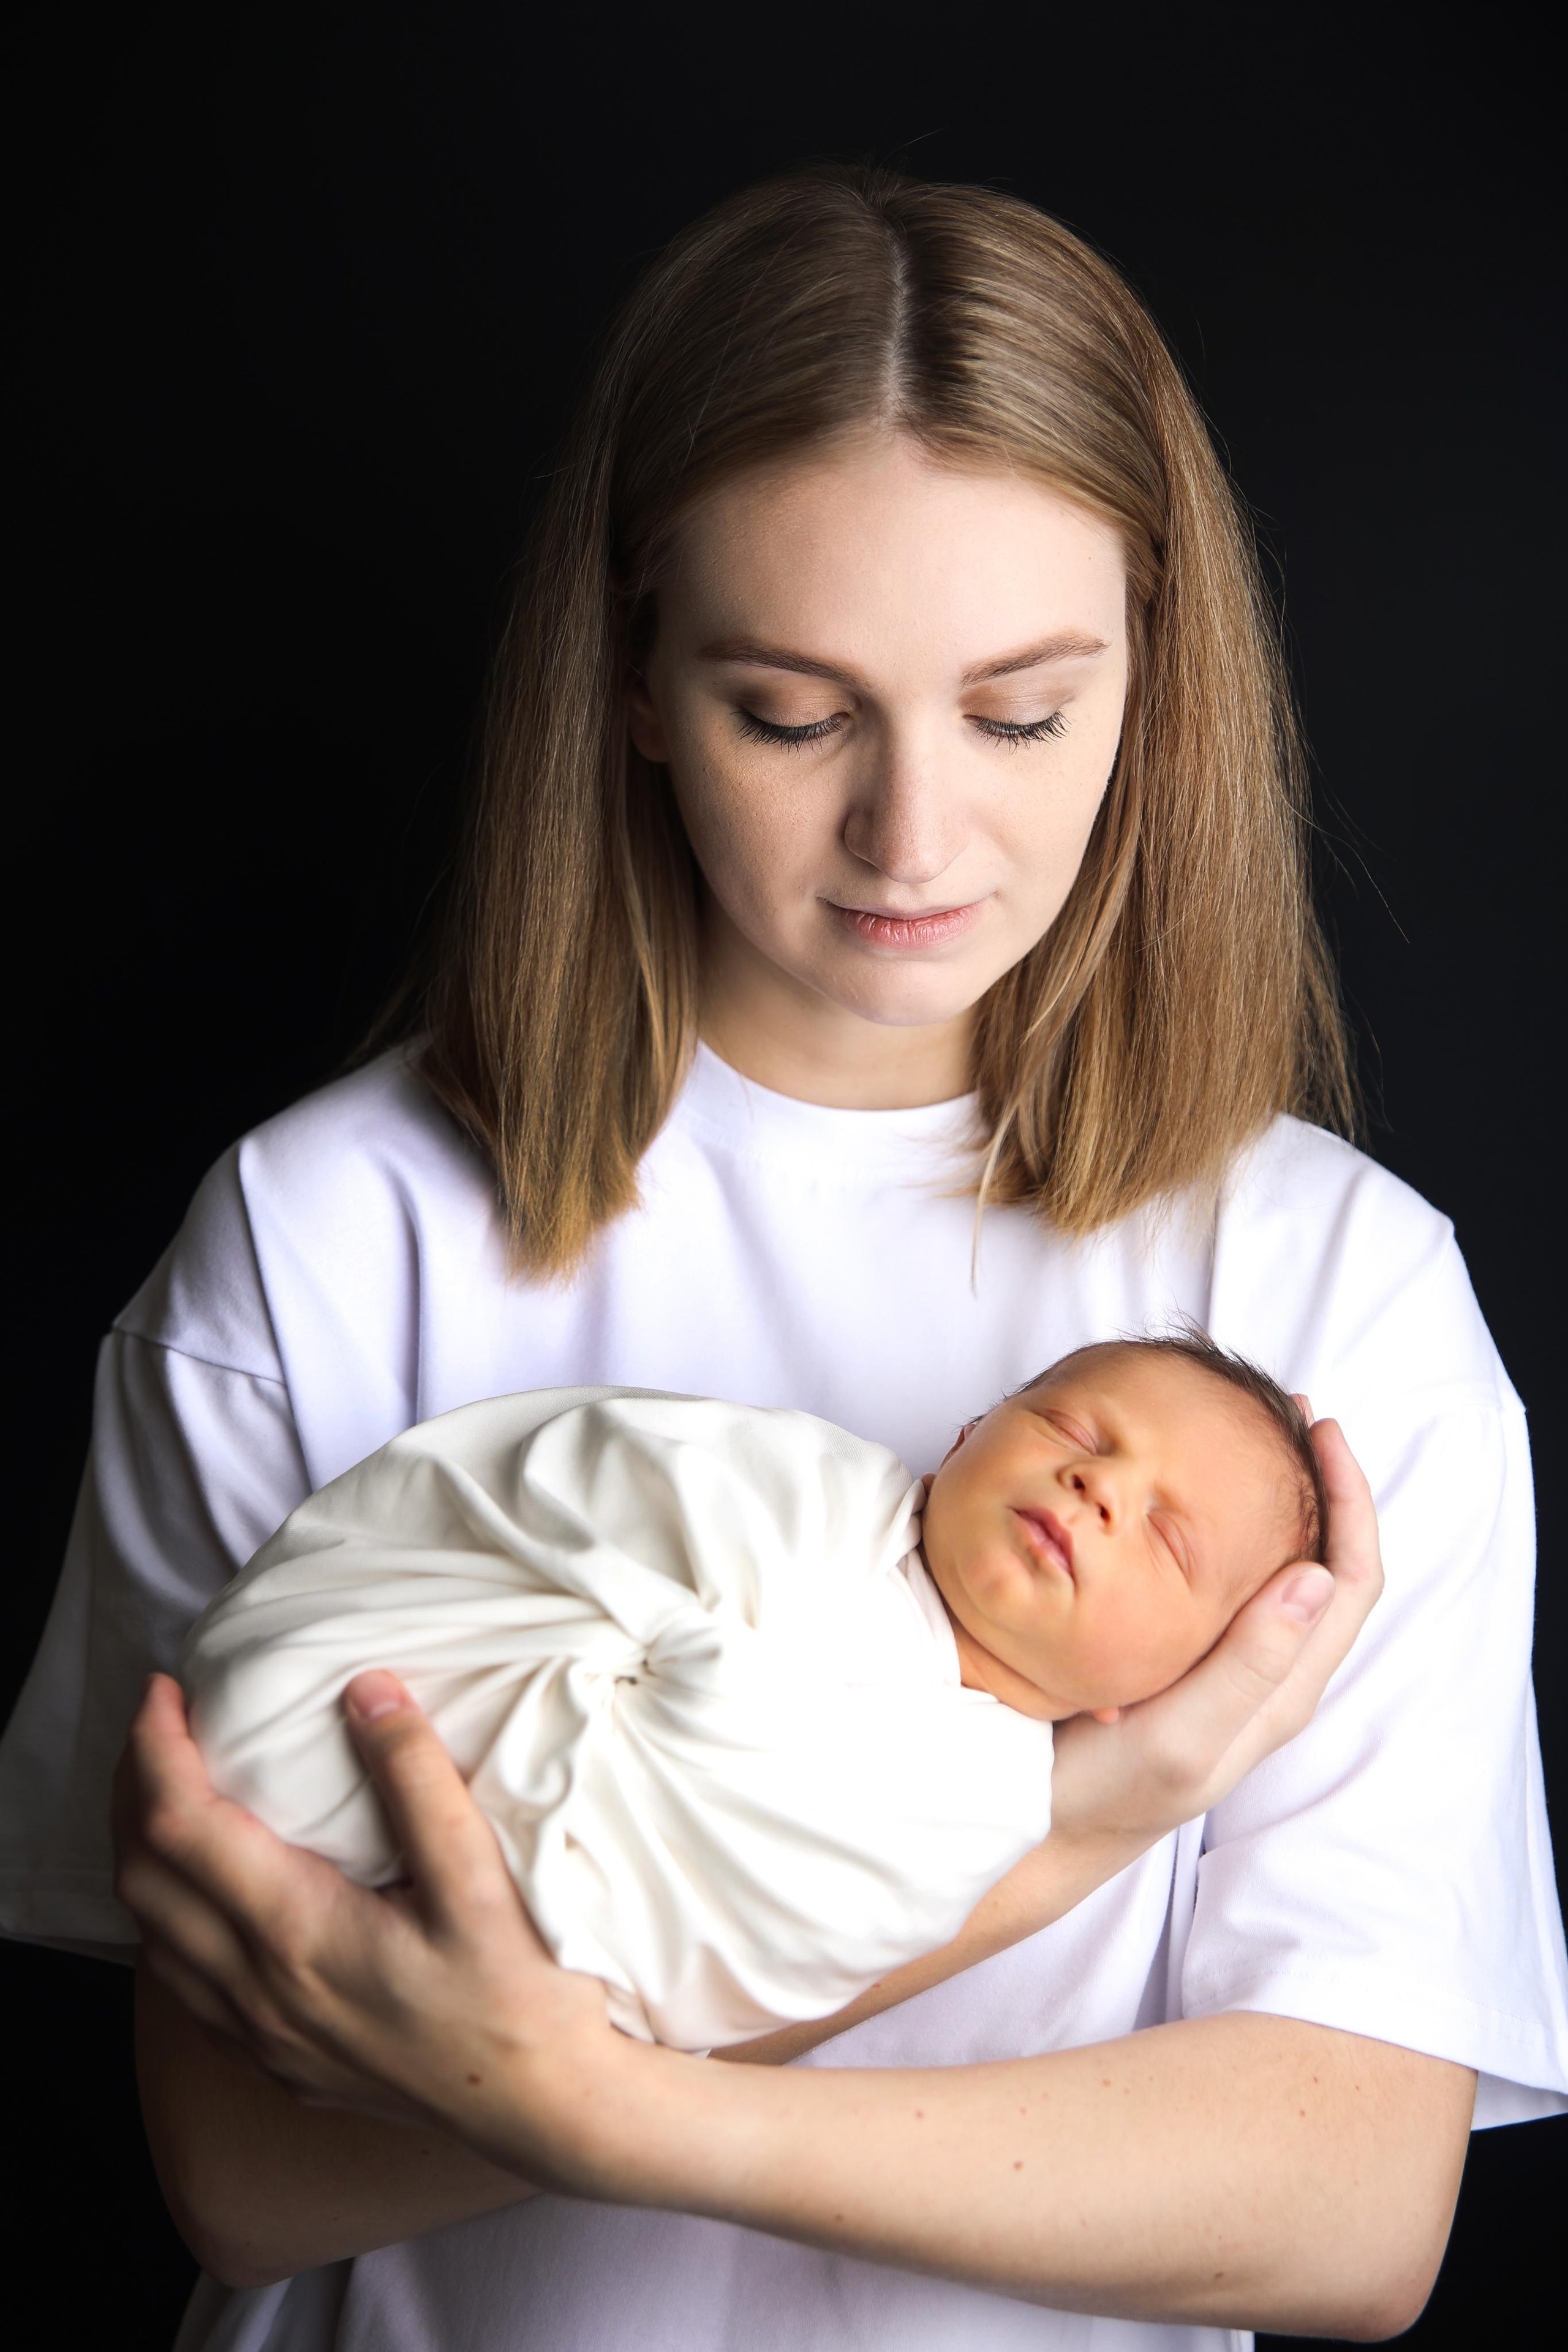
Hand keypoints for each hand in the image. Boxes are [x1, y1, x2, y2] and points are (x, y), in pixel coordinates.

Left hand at [113, 1670, 618, 2178]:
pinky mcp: (281, 2063)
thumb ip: (419, 1780)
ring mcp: (264, 2037)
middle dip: (132, 1790)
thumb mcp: (482, 1877)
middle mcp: (260, 1992)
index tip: (165, 1689)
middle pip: (144, 1878)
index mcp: (298, 1935)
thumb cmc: (522, 1995)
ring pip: (153, 1938)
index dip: (155, 1748)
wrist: (546, 2107)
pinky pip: (187, 1987)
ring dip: (145, 1856)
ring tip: (174, 1792)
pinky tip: (210, 1893)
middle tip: (161, 1725)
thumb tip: (366, 1692)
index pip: (179, 1827)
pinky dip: (172, 1921)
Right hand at [1049, 1417, 1380, 1847]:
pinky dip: (1233, 1524)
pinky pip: (1236, 1580)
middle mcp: (1270, 1676)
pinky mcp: (1188, 1661)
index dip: (1350, 1497)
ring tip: (1255, 1436)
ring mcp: (1231, 1669)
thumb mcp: (1180, 1735)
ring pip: (1286, 1569)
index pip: (1350, 1577)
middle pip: (1329, 1562)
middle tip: (1288, 1411)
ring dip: (1284, 1499)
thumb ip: (1248, 1664)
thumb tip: (1316, 1577)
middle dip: (1324, 1482)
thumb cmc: (1104, 1790)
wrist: (1042, 1831)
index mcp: (1282, 1689)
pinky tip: (1194, 1497)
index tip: (1319, 1427)